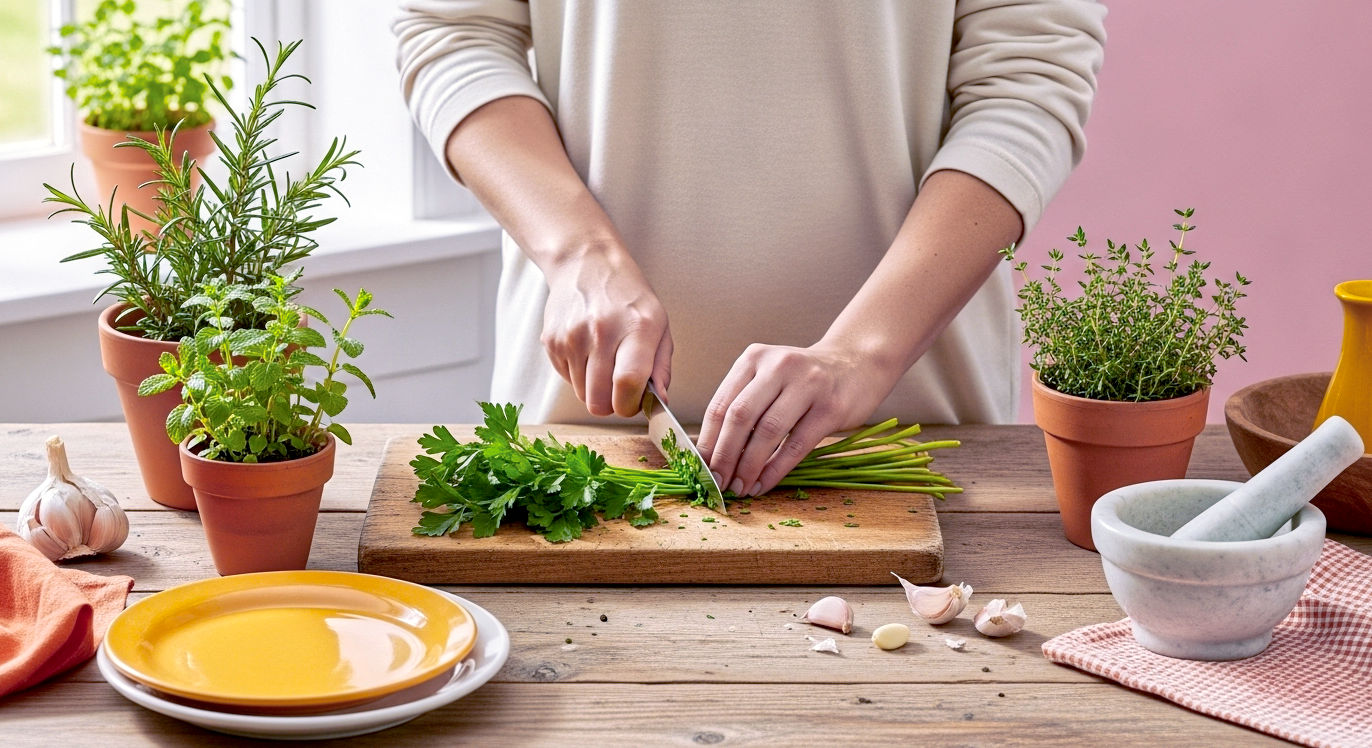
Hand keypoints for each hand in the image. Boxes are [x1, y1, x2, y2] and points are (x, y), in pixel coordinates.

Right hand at [541, 244, 672, 416]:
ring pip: (582, 395)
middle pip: (599, 401)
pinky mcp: (551, 341)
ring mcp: (572, 337)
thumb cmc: (628, 297)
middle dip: (611, 404)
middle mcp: (601, 332)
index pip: (627, 383)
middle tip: (619, 388)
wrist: (587, 263)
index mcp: (636, 327)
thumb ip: (661, 367)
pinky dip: (579, 375)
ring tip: (604, 360)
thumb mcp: (659, 324)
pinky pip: (567, 380)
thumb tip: (660, 402)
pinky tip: (588, 350)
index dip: (630, 405)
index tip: (633, 402)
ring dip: (595, 388)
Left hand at [696, 341, 898, 496]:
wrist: (858, 363)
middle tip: (717, 482)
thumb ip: (744, 404)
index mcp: (754, 358)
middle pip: (740, 417)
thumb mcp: (769, 377)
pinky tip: (764, 484)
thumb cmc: (805, 379)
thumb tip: (712, 453)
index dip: (707, 440)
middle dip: (724, 456)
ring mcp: (807, 384)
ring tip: (740, 488)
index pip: (721, 404)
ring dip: (748, 466)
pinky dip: (775, 469)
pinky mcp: (830, 407)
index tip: (699, 468)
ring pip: (767, 432)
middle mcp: (778, 366)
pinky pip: (796, 445)